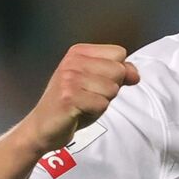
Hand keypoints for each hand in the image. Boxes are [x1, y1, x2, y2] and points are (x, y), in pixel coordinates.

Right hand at [21, 44, 140, 152]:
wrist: (44, 127)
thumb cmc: (72, 105)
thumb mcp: (97, 83)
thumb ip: (117, 74)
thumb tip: (135, 73)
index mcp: (79, 52)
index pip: (119, 53)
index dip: (117, 72)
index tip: (97, 83)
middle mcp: (73, 61)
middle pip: (118, 70)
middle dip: (110, 88)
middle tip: (89, 96)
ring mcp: (69, 78)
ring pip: (112, 88)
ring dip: (102, 101)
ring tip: (83, 103)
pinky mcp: (69, 96)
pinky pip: (102, 104)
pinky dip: (95, 112)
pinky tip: (79, 111)